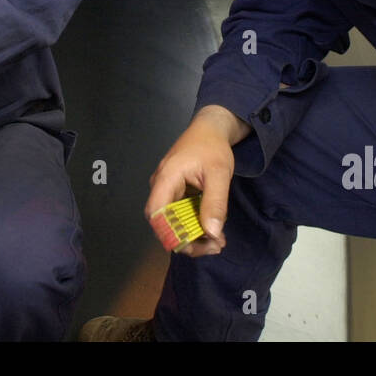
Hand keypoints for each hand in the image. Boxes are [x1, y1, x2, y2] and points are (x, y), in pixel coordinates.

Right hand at [145, 105, 250, 256]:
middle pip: (164, 223)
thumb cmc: (212, 147)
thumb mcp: (219, 174)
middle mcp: (161, 187)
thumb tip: (213, 234)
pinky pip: (180, 215)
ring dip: (193, 235)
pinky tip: (213, 231)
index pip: (156, 214)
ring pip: (173, 222)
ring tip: (218, 241)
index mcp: (166, 178)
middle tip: (215, 246)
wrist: (210, 129)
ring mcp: (167, 191)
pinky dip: (195, 225)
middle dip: (188, 240)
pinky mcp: (175, 193)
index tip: (195, 246)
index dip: (171, 235)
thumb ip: (215, 203)